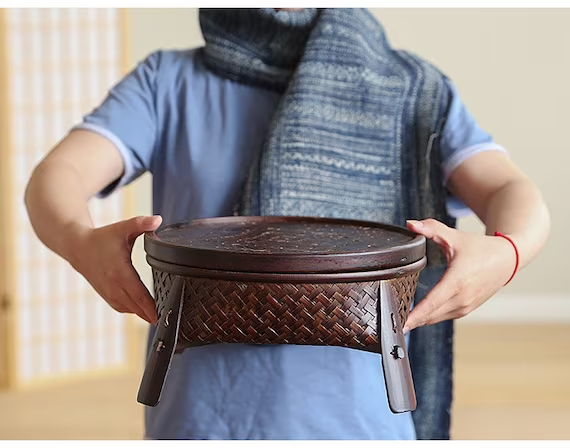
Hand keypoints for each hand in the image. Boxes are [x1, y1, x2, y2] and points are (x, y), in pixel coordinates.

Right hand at [65, 215, 161, 324]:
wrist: (77, 247)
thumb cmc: (102, 238)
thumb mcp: (123, 228)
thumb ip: (141, 223)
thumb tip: (157, 220)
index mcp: (120, 271)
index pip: (139, 294)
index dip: (150, 306)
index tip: (161, 314)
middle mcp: (113, 284)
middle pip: (135, 305)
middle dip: (150, 314)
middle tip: (166, 318)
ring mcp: (108, 291)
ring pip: (128, 308)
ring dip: (141, 314)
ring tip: (156, 316)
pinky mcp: (105, 294)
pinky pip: (120, 307)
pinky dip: (131, 310)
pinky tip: (141, 311)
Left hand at [403, 218, 516, 332]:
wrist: (507, 259)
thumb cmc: (480, 248)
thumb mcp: (454, 236)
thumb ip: (431, 229)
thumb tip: (410, 224)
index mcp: (457, 281)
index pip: (431, 304)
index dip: (413, 316)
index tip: (399, 323)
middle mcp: (462, 298)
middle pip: (430, 315)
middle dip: (410, 319)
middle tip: (389, 318)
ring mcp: (466, 307)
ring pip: (435, 318)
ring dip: (419, 320)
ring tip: (398, 318)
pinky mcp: (466, 310)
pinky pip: (442, 317)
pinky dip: (429, 317)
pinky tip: (416, 315)